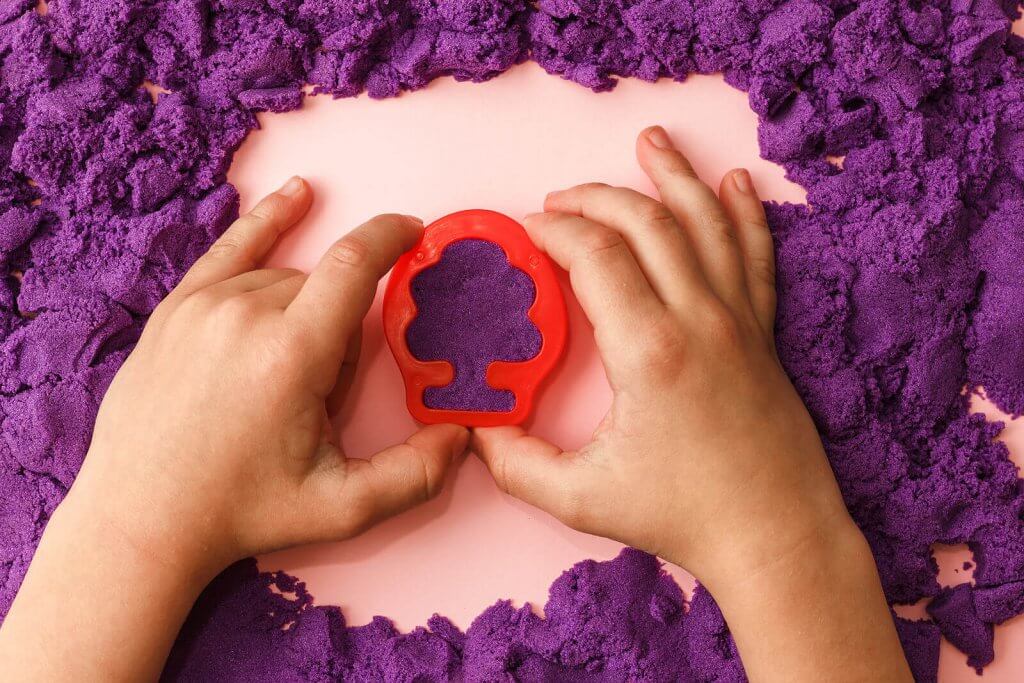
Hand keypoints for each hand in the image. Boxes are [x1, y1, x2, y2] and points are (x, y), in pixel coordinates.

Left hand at [68, 177, 467, 579]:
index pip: (354, 265)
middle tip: (317, 395)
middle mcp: (244, 314)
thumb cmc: (240, 513)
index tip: (416, 233)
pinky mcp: (175, 310)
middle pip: (323, 289)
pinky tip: (297, 196)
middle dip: (339, 329)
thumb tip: (462, 436)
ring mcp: (202, 306)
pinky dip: (267, 223)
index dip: (391, 238)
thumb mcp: (340, 508)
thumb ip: (413, 475)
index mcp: (291, 353)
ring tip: (281, 378)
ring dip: (302, 313)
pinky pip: (231, 249)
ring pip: (284, 280)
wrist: (141, 520)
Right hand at [474, 128, 846, 578]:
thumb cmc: (683, 518)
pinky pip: (756, 255)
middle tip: (557, 201)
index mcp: (649, 350)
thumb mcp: (582, 498)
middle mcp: (699, 318)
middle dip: (595, 197)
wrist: (775, 534)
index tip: (525, 230)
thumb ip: (517, 465)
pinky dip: (745, 213)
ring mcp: (738, 320)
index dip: (554, 231)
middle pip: (646, 222)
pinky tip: (734, 183)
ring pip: (707, 222)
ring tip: (650, 141)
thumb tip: (475, 432)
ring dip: (674, 175)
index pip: (596, 255)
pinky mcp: (762, 333)